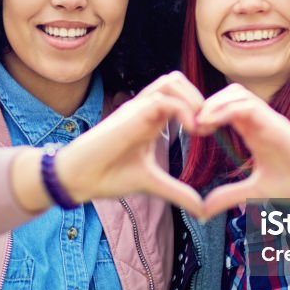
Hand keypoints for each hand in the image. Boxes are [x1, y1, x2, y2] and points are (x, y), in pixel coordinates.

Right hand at [55, 72, 205, 216]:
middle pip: (176, 80)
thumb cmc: (108, 176)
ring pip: (170, 81)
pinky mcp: (130, 115)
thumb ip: (178, 192)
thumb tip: (202, 209)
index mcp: (151, 120)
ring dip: (192, 99)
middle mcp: (144, 109)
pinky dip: (182, 110)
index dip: (200, 107)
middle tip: (209, 126)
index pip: (179, 95)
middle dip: (199, 97)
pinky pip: (162, 99)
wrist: (78, 179)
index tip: (211, 132)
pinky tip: (191, 131)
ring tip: (200, 127)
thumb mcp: (153, 183)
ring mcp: (136, 109)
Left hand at [194, 83, 289, 219]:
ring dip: (214, 103)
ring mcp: (268, 119)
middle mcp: (259, 120)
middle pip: (228, 92)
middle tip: (192, 126)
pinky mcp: (275, 122)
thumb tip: (202, 210)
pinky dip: (225, 110)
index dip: (206, 112)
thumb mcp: (253, 192)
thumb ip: (228, 197)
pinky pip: (247, 105)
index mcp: (252, 130)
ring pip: (236, 92)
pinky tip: (211, 126)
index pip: (225, 106)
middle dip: (206, 103)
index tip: (192, 131)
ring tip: (200, 125)